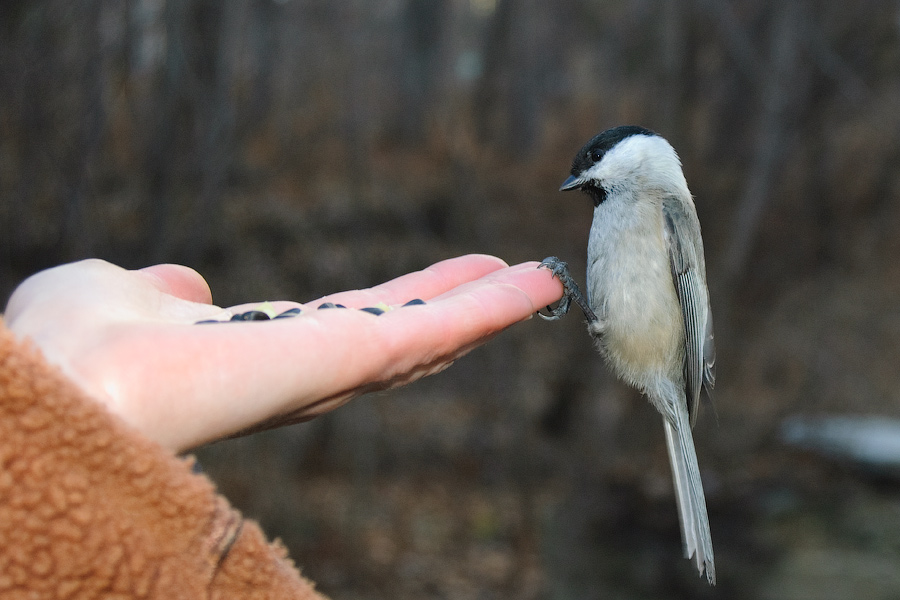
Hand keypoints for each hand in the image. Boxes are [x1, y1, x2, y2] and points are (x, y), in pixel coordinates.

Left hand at [4, 255, 562, 451]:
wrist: (67, 381)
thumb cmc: (70, 347)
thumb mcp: (118, 295)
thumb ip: (162, 291)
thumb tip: (183, 287)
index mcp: (258, 356)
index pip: (347, 328)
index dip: (399, 304)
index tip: (445, 278)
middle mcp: (305, 373)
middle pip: (403, 338)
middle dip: (460, 309)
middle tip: (514, 279)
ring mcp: (332, 371)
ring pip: (430, 340)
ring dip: (489, 311)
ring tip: (539, 280)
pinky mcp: (351, 361)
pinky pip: (433, 331)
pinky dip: (489, 310)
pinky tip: (534, 284)